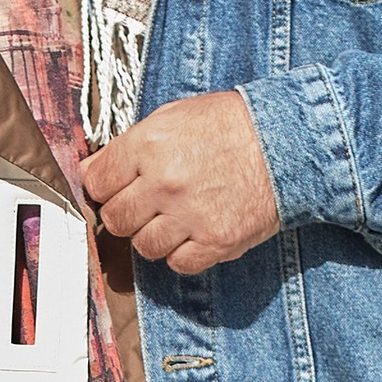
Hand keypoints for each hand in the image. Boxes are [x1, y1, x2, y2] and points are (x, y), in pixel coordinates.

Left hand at [80, 91, 281, 276]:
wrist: (289, 142)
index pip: (97, 183)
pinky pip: (178, 264)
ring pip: (144, 246)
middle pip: (116, 219)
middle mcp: (164, 182)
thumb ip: (130, 145)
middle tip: (148, 203)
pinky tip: (196, 231)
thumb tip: (93, 170)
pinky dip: (183, 253)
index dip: (105, 186)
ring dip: (155, 235)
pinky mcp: (216, 242)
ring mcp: (190, 215)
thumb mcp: (173, 116)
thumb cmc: (231, 125)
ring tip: (177, 216)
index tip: (116, 187)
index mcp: (148, 146)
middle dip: (127, 213)